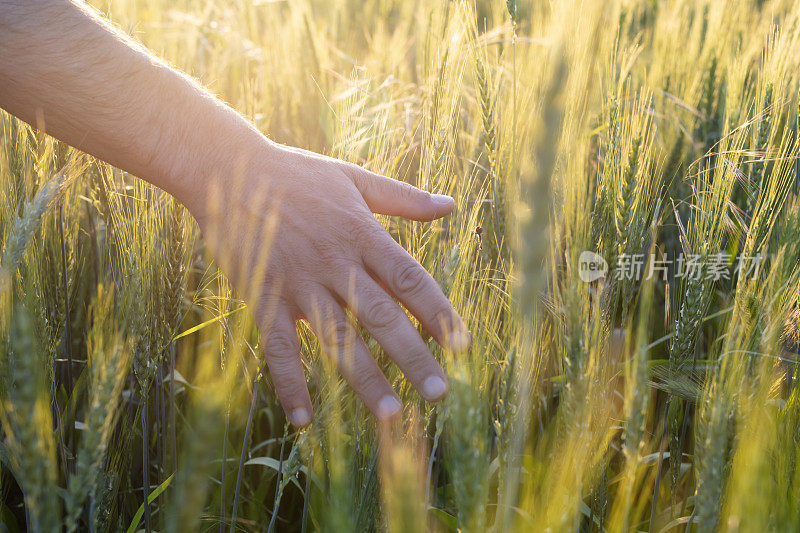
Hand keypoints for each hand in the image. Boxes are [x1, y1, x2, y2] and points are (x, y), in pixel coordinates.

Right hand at [189, 142, 469, 426]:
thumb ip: (403, 198)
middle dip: (412, 355)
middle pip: (380, 315)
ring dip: (363, 377)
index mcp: (361, 234)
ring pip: (335, 336)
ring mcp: (297, 282)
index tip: (460, 345)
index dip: (437, 312)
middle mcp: (334, 262)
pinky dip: (290, 383)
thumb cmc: (297, 175)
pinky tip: (304, 421)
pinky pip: (278, 347)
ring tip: (390, 413)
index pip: (408, 279)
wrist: (228, 170)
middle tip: (439, 393)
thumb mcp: (354, 179)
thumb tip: (450, 204)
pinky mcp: (262, 296)